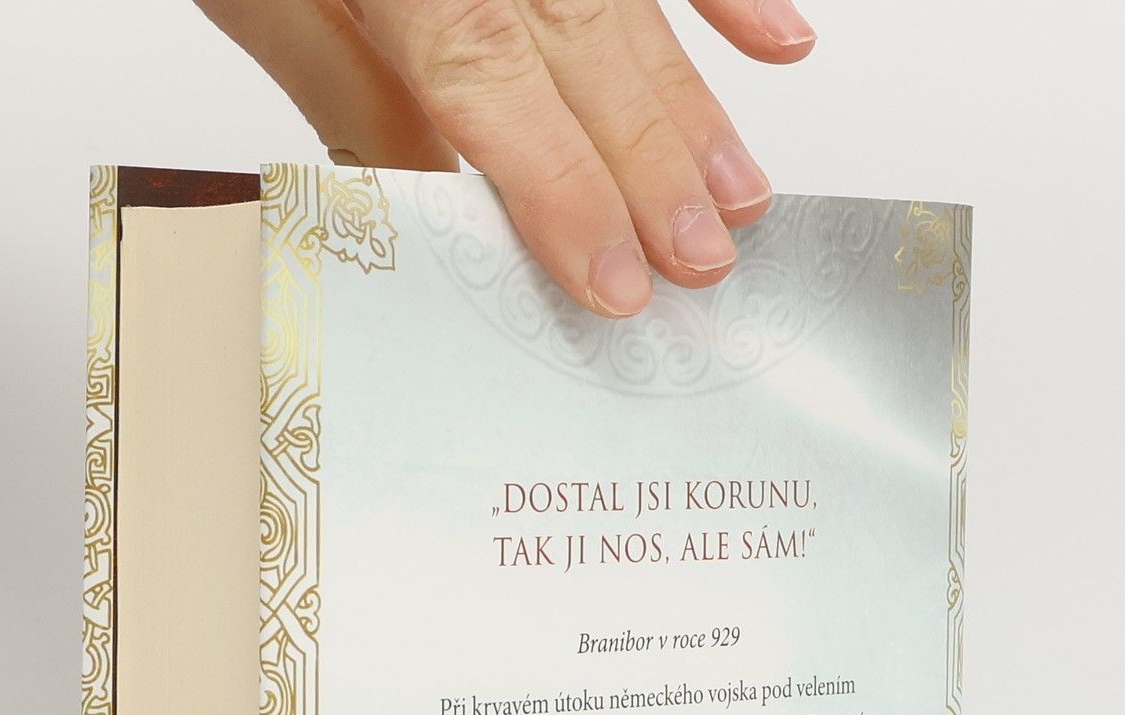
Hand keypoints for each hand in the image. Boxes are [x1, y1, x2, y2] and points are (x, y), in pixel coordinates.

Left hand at [193, 0, 815, 316]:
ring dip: (694, 103)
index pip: (488, 78)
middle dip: (652, 164)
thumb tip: (431, 203)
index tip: (617, 277)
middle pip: (582, 46)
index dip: (562, 186)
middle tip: (705, 260)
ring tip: (741, 195)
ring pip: (626, 1)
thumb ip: (348, 90)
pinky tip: (776, 43)